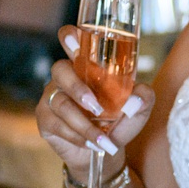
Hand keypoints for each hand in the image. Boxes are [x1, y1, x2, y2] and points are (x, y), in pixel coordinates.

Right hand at [36, 25, 155, 179]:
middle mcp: (66, 77)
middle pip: (60, 70)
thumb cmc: (120, 122)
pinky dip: (76, 136)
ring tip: (102, 138)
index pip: (72, 42)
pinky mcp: (44, 118)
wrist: (106, 152)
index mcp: (86, 66)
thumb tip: (137, 97)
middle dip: (77, 88)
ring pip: (60, 103)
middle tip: (96, 107)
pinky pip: (56, 123)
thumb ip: (143, 98)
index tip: (71, 35)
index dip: (69, 36)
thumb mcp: (138, 110)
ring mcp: (52, 96)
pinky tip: (91, 144)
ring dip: (83, 123)